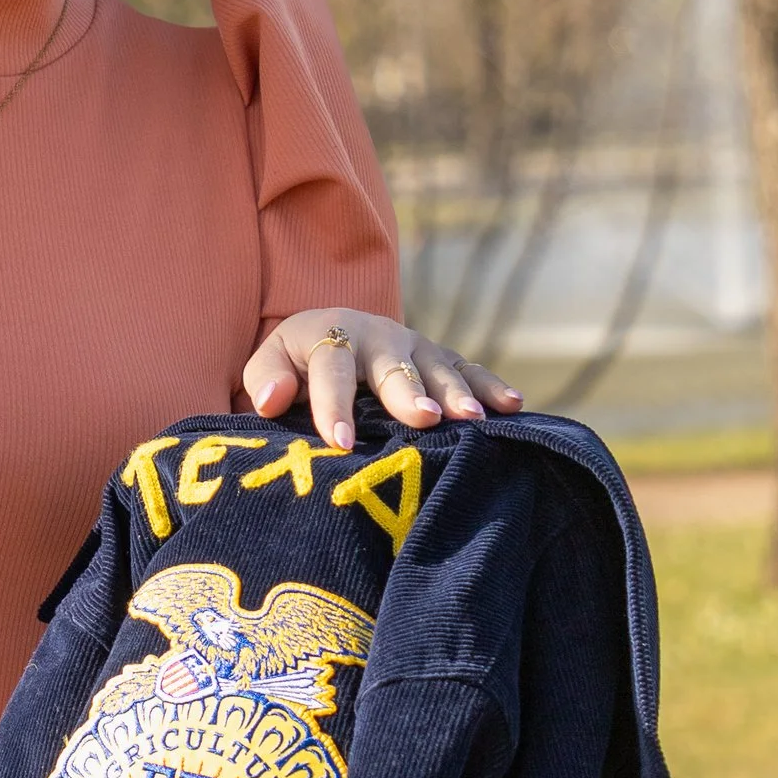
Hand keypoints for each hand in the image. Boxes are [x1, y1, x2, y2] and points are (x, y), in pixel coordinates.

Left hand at [243, 307, 519, 452]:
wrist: (328, 336)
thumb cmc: (295, 365)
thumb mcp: (269, 365)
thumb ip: (264, 379)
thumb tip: (272, 401)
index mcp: (329, 336)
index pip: (331, 369)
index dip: (334, 405)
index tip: (339, 442)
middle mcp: (377, 335)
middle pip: (392, 364)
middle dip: (406, 392)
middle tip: (422, 418)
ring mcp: (414, 346)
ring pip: (436, 367)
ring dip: (454, 392)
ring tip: (470, 419)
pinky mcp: (440, 359)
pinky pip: (469, 371)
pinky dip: (490, 387)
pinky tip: (513, 407)